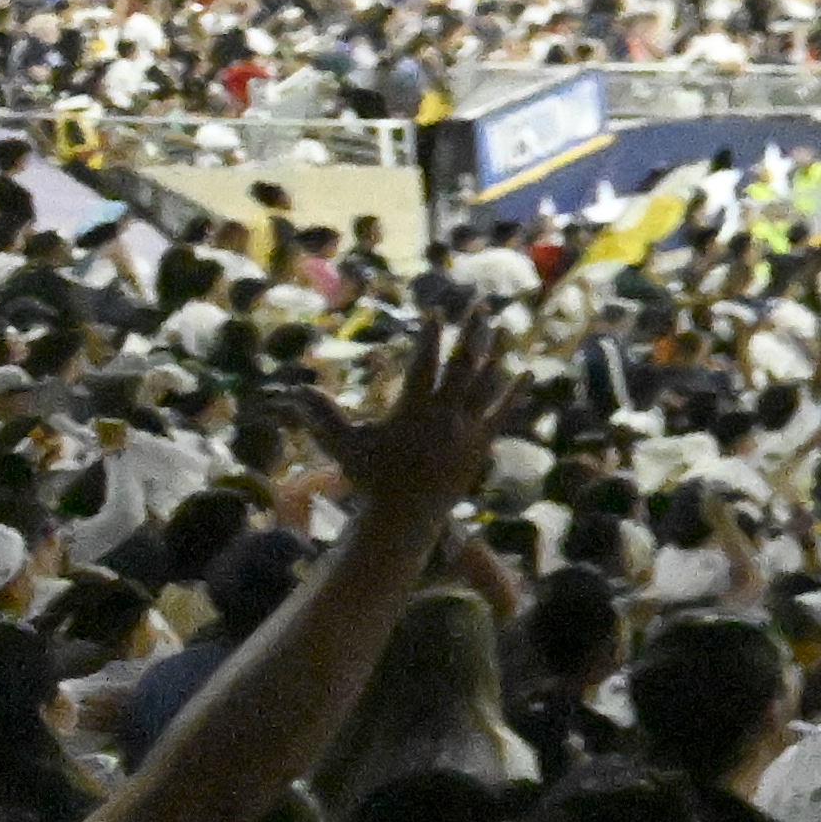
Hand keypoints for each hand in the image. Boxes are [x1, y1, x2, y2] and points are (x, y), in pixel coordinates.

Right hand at [273, 312, 509, 526]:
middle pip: (464, 364)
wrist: (407, 516)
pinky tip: (526, 372)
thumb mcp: (343, 445)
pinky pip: (502, 411)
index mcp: (413, 410)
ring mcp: (467, 428)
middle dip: (472, 332)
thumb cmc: (370, 479)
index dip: (430, 337)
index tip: (435, 313)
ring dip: (495, 353)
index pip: (424, 363)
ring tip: (501, 328)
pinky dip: (515, 391)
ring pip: (487, 383)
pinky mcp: (482, 443)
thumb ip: (322, 415)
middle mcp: (445, 415)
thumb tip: (293, 390)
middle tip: (479, 305)